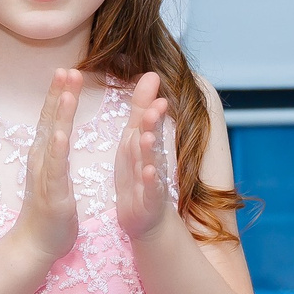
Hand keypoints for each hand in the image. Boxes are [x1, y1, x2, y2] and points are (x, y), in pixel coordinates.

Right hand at [10, 68, 82, 265]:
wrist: (35, 245)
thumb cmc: (49, 210)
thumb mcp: (54, 174)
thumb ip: (56, 151)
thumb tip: (57, 129)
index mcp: (46, 155)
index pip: (52, 119)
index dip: (58, 94)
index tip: (66, 69)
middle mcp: (41, 161)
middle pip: (49, 121)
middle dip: (58, 94)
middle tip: (66, 68)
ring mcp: (45, 176)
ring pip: (52, 140)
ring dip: (59, 115)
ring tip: (67, 91)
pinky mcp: (52, 194)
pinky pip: (55, 169)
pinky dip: (57, 151)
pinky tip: (60, 134)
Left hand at [114, 71, 173, 241]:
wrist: (146, 219)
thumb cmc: (138, 175)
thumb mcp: (135, 139)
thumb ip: (142, 108)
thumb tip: (150, 74)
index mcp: (141, 144)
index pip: (146, 122)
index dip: (148, 103)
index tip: (153, 79)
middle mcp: (150, 159)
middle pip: (150, 139)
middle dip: (153, 123)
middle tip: (157, 105)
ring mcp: (150, 182)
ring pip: (150, 163)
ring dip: (150, 150)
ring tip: (149, 136)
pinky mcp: (149, 202)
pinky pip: (150, 191)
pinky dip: (150, 182)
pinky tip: (149, 172)